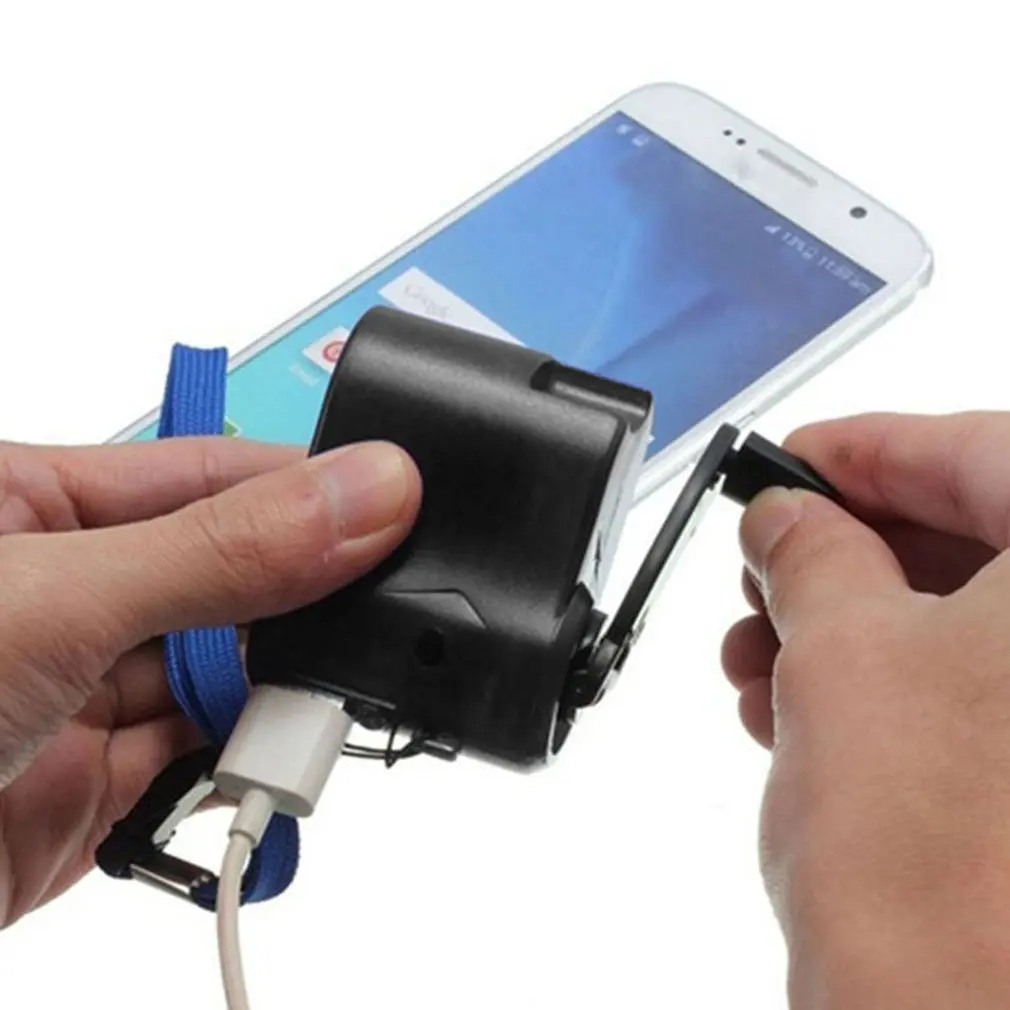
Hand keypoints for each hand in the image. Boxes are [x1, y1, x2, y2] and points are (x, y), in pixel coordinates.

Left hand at [0, 436, 419, 926]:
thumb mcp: (53, 602)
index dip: (311, 488)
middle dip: (303, 610)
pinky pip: (204, 765)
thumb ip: (222, 552)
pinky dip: (248, 771)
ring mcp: (85, 691)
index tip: (402, 507)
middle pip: (236, 581)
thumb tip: (364, 495)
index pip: (215, 475)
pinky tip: (270, 767)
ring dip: (277, 703)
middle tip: (372, 629)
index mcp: (40, 506)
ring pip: (228, 678)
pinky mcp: (95, 788)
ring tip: (310, 718)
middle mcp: (71, 593)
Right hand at [721, 412, 1009, 1007]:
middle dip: (848, 551)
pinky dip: (891, 684)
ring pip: (973, 623)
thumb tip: (787, 519)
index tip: (792, 462)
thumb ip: (808, 552)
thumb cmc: (939, 875)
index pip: (978, 452)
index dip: (862, 449)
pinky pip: (980, 692)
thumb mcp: (838, 654)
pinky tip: (801, 702)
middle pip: (980, 537)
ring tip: (761, 651)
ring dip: (854, 625)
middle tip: (769, 562)